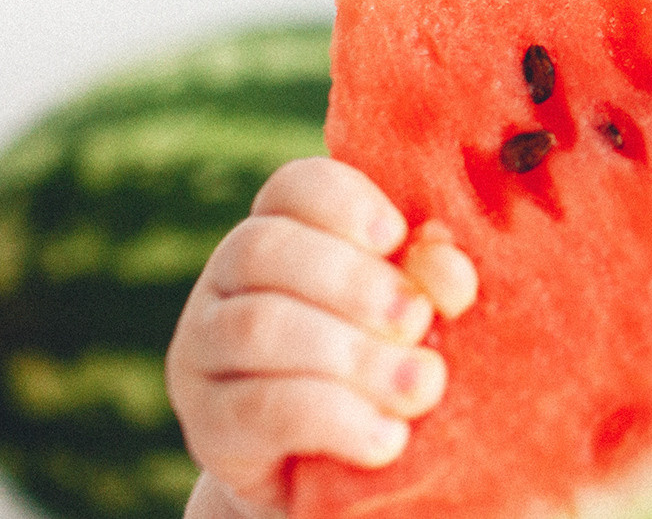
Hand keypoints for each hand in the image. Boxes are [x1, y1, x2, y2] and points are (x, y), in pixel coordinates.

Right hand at [166, 157, 477, 516]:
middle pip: (263, 248)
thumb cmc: (390, 361)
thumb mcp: (418, 314)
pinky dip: (336, 419)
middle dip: (355, 282)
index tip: (398, 236)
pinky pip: (261, 408)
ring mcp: (203, 353)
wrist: (338, 468)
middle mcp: (226, 283)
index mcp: (283, 231)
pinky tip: (387, 438)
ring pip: (258, 328)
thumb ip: (431, 280)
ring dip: (354, 355)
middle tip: (417, 320)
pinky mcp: (208, 427)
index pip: (293, 186)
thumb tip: (445, 269)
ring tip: (421, 385)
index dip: (347, 202)